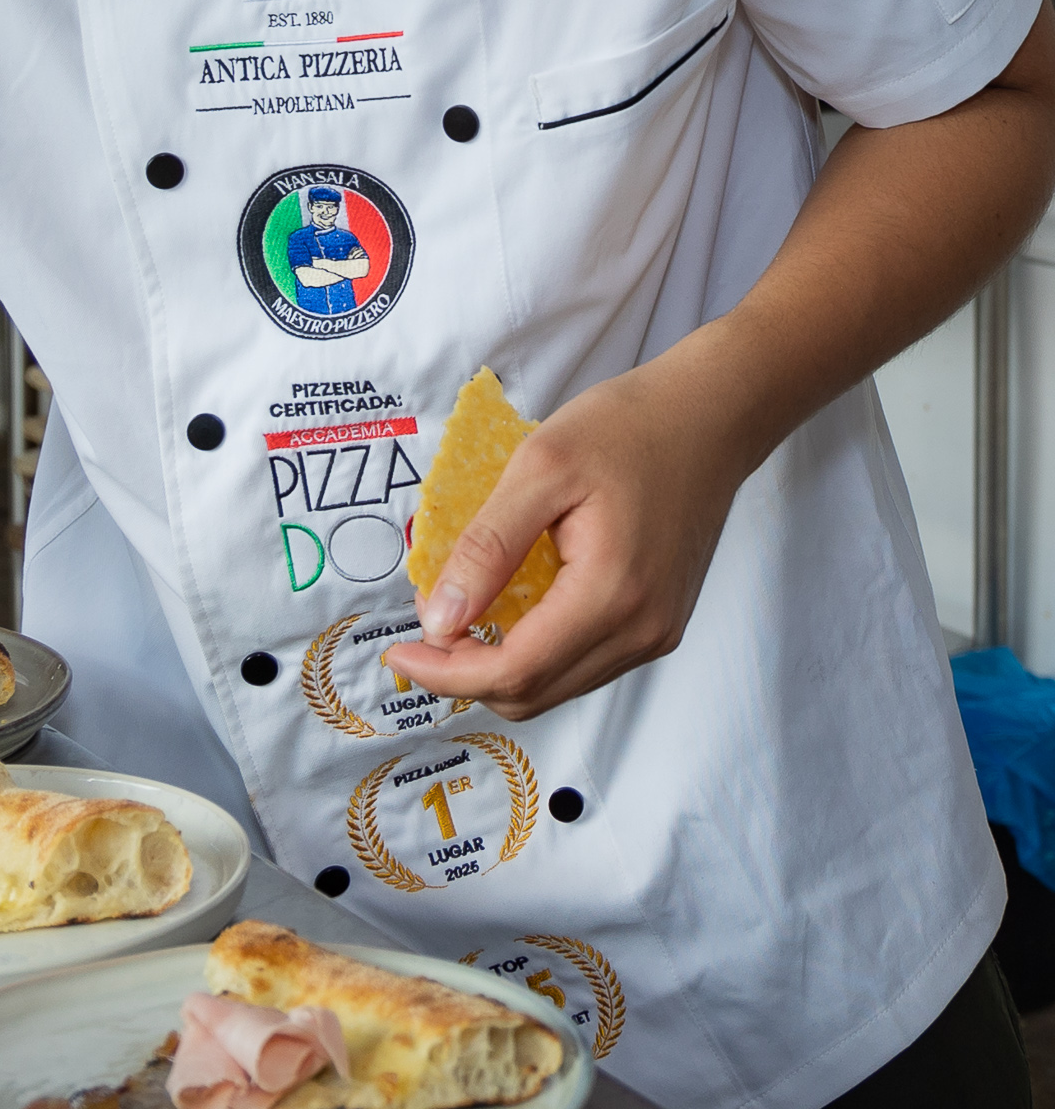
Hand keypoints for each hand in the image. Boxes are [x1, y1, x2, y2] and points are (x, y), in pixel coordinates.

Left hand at [385, 362, 756, 721]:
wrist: (711, 415)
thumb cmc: (627, 427)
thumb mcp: (540, 468)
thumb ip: (486, 548)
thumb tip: (438, 619)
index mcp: (612, 595)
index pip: (515, 672)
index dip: (447, 672)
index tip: (398, 649)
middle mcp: (642, 631)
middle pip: (535, 693)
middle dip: (466, 674)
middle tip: (421, 627)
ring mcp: (657, 632)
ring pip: (559, 685)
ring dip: (500, 665)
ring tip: (458, 614)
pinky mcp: (660, 622)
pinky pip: (585, 661)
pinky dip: (536, 650)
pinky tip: (508, 609)